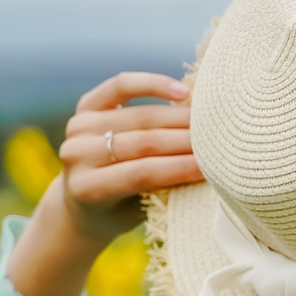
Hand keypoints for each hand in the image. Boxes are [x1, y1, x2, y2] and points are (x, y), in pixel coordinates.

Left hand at [56, 71, 200, 213]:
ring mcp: (78, 128)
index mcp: (86, 189)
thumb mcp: (139, 210)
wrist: (81, 204)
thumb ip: (164, 189)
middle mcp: (76, 154)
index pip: (141, 174)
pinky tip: (182, 93)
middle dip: (185, 142)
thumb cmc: (121, 211)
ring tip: (208, 123)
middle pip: (141, 143)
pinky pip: (121, 86)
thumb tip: (210, 170)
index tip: (213, 168)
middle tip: (219, 142)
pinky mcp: (86, 106)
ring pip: (139, 117)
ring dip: (179, 120)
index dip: (178, 169)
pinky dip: (153, 85)